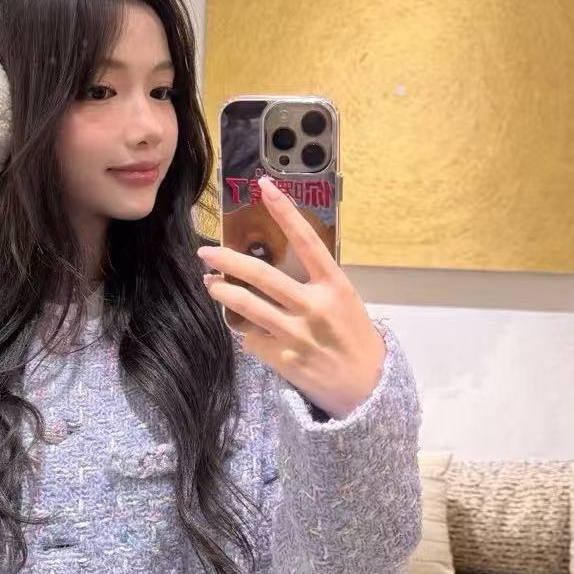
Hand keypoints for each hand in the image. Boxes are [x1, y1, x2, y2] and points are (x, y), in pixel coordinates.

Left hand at [197, 175, 386, 420]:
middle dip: (228, 260)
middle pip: (262, 275)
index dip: (285, 211)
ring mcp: (298, 334)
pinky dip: (247, 332)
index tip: (264, 186)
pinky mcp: (284, 358)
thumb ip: (314, 284)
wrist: (367, 387)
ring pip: (247, 306)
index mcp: (334, 285)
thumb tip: (270, 268)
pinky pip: (252, 338)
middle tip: (206, 252)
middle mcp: (315, 306)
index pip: (307, 240)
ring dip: (223, 292)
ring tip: (210, 284)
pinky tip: (249, 331)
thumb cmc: (353, 336)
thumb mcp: (344, 302)